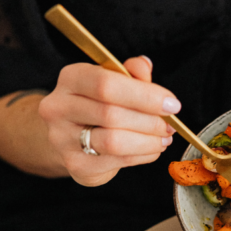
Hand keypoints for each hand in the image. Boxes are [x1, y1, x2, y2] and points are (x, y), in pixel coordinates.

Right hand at [38, 56, 177, 186]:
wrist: (71, 136)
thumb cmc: (97, 104)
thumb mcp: (114, 81)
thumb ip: (130, 73)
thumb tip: (144, 66)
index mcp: (71, 78)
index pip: (107, 84)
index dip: (144, 95)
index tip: (171, 104)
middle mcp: (59, 107)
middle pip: (111, 114)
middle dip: (150, 121)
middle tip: (170, 125)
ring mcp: (62, 139)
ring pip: (114, 142)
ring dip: (148, 141)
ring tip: (164, 138)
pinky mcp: (75, 164)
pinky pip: (116, 161)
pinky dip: (142, 155)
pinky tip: (151, 149)